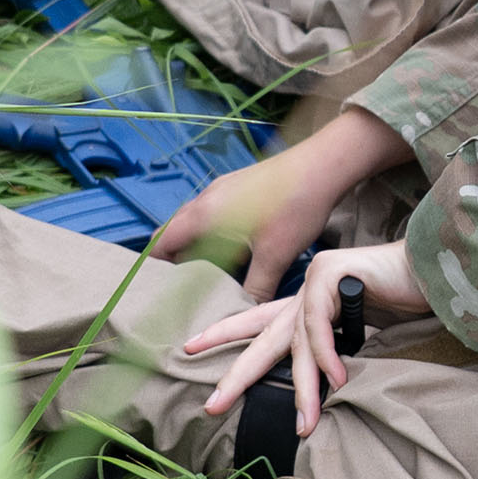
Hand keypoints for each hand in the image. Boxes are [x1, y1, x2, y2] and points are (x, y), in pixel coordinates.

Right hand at [153, 104, 413, 282]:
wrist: (324, 165)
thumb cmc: (295, 207)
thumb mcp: (274, 255)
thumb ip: (255, 287)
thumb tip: (244, 313)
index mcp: (203, 215)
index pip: (160, 242)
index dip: (153, 266)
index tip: (155, 289)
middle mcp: (206, 198)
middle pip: (174, 231)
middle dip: (173, 259)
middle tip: (181, 286)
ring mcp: (222, 188)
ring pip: (194, 221)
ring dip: (195, 244)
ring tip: (206, 272)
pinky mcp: (239, 184)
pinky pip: (212, 211)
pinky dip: (211, 231)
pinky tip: (232, 247)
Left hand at [184, 241, 428, 439]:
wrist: (433, 271)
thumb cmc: (405, 300)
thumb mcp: (361, 332)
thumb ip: (335, 351)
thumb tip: (321, 386)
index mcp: (307, 302)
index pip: (258, 321)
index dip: (224, 334)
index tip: (190, 347)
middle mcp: (304, 290)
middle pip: (261, 336)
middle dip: (238, 374)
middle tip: (213, 404)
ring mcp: (315, 279)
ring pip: (296, 344)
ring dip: (303, 388)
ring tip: (305, 423)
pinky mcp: (331, 273)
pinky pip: (319, 328)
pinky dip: (327, 357)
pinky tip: (338, 380)